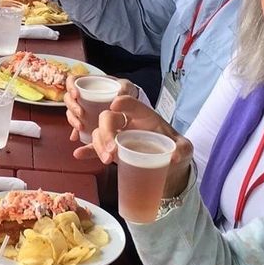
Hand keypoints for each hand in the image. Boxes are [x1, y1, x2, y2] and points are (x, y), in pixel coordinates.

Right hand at [63, 76, 142, 142]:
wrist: (129, 105)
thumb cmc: (124, 91)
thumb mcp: (126, 86)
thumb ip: (124, 89)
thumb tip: (118, 96)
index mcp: (87, 83)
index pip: (71, 81)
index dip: (70, 87)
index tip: (76, 95)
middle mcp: (81, 95)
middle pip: (68, 98)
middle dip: (72, 107)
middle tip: (81, 114)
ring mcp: (82, 108)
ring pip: (70, 113)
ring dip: (72, 120)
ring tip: (81, 127)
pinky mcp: (85, 121)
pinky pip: (76, 126)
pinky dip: (75, 132)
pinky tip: (77, 138)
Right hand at [74, 93, 192, 199]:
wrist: (169, 163)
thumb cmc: (175, 149)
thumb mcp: (184, 148)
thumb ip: (182, 150)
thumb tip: (172, 157)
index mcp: (144, 116)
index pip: (132, 103)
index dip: (123, 102)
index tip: (115, 105)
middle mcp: (127, 122)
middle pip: (108, 117)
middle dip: (106, 130)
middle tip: (111, 150)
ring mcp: (117, 135)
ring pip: (99, 131)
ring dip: (97, 143)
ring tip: (106, 160)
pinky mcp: (112, 148)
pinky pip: (95, 147)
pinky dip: (87, 150)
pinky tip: (79, 154)